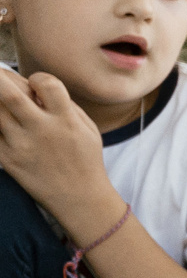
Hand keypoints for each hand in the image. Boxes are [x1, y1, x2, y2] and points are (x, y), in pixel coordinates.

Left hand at [0, 66, 113, 221]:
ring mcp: (21, 145)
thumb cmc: (85, 160)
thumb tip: (36, 87)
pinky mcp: (7, 158)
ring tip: (2, 99)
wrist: (79, 198)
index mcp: (66, 120)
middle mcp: (42, 130)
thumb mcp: (88, 129)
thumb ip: (65, 105)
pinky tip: (3, 121)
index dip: (38, 78)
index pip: (46, 83)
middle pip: (9, 94)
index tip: (37, 86)